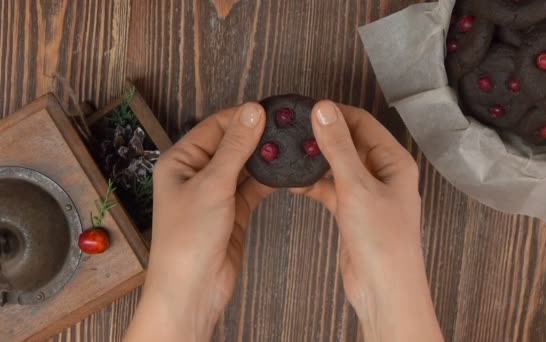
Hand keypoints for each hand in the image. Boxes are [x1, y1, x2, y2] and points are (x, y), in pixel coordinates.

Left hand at [125, 103, 272, 341]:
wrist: (193, 289)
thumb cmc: (187, 238)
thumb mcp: (212, 185)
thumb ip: (235, 148)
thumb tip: (252, 112)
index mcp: (180, 161)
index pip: (214, 127)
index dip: (241, 117)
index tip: (269, 110)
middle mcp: (196, 175)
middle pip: (230, 145)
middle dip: (255, 137)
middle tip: (284, 127)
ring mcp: (215, 194)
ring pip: (243, 167)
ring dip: (263, 159)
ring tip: (289, 147)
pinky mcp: (232, 212)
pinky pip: (252, 189)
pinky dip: (267, 181)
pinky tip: (285, 173)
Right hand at [293, 101, 442, 340]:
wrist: (383, 289)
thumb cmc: (383, 241)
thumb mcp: (356, 186)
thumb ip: (338, 147)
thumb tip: (324, 111)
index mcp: (394, 161)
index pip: (363, 123)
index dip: (336, 113)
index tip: (308, 108)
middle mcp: (384, 174)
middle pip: (350, 143)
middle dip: (323, 136)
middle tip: (295, 130)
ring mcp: (368, 193)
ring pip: (338, 166)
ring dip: (316, 161)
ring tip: (290, 153)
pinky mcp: (353, 212)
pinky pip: (331, 189)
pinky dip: (314, 185)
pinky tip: (294, 183)